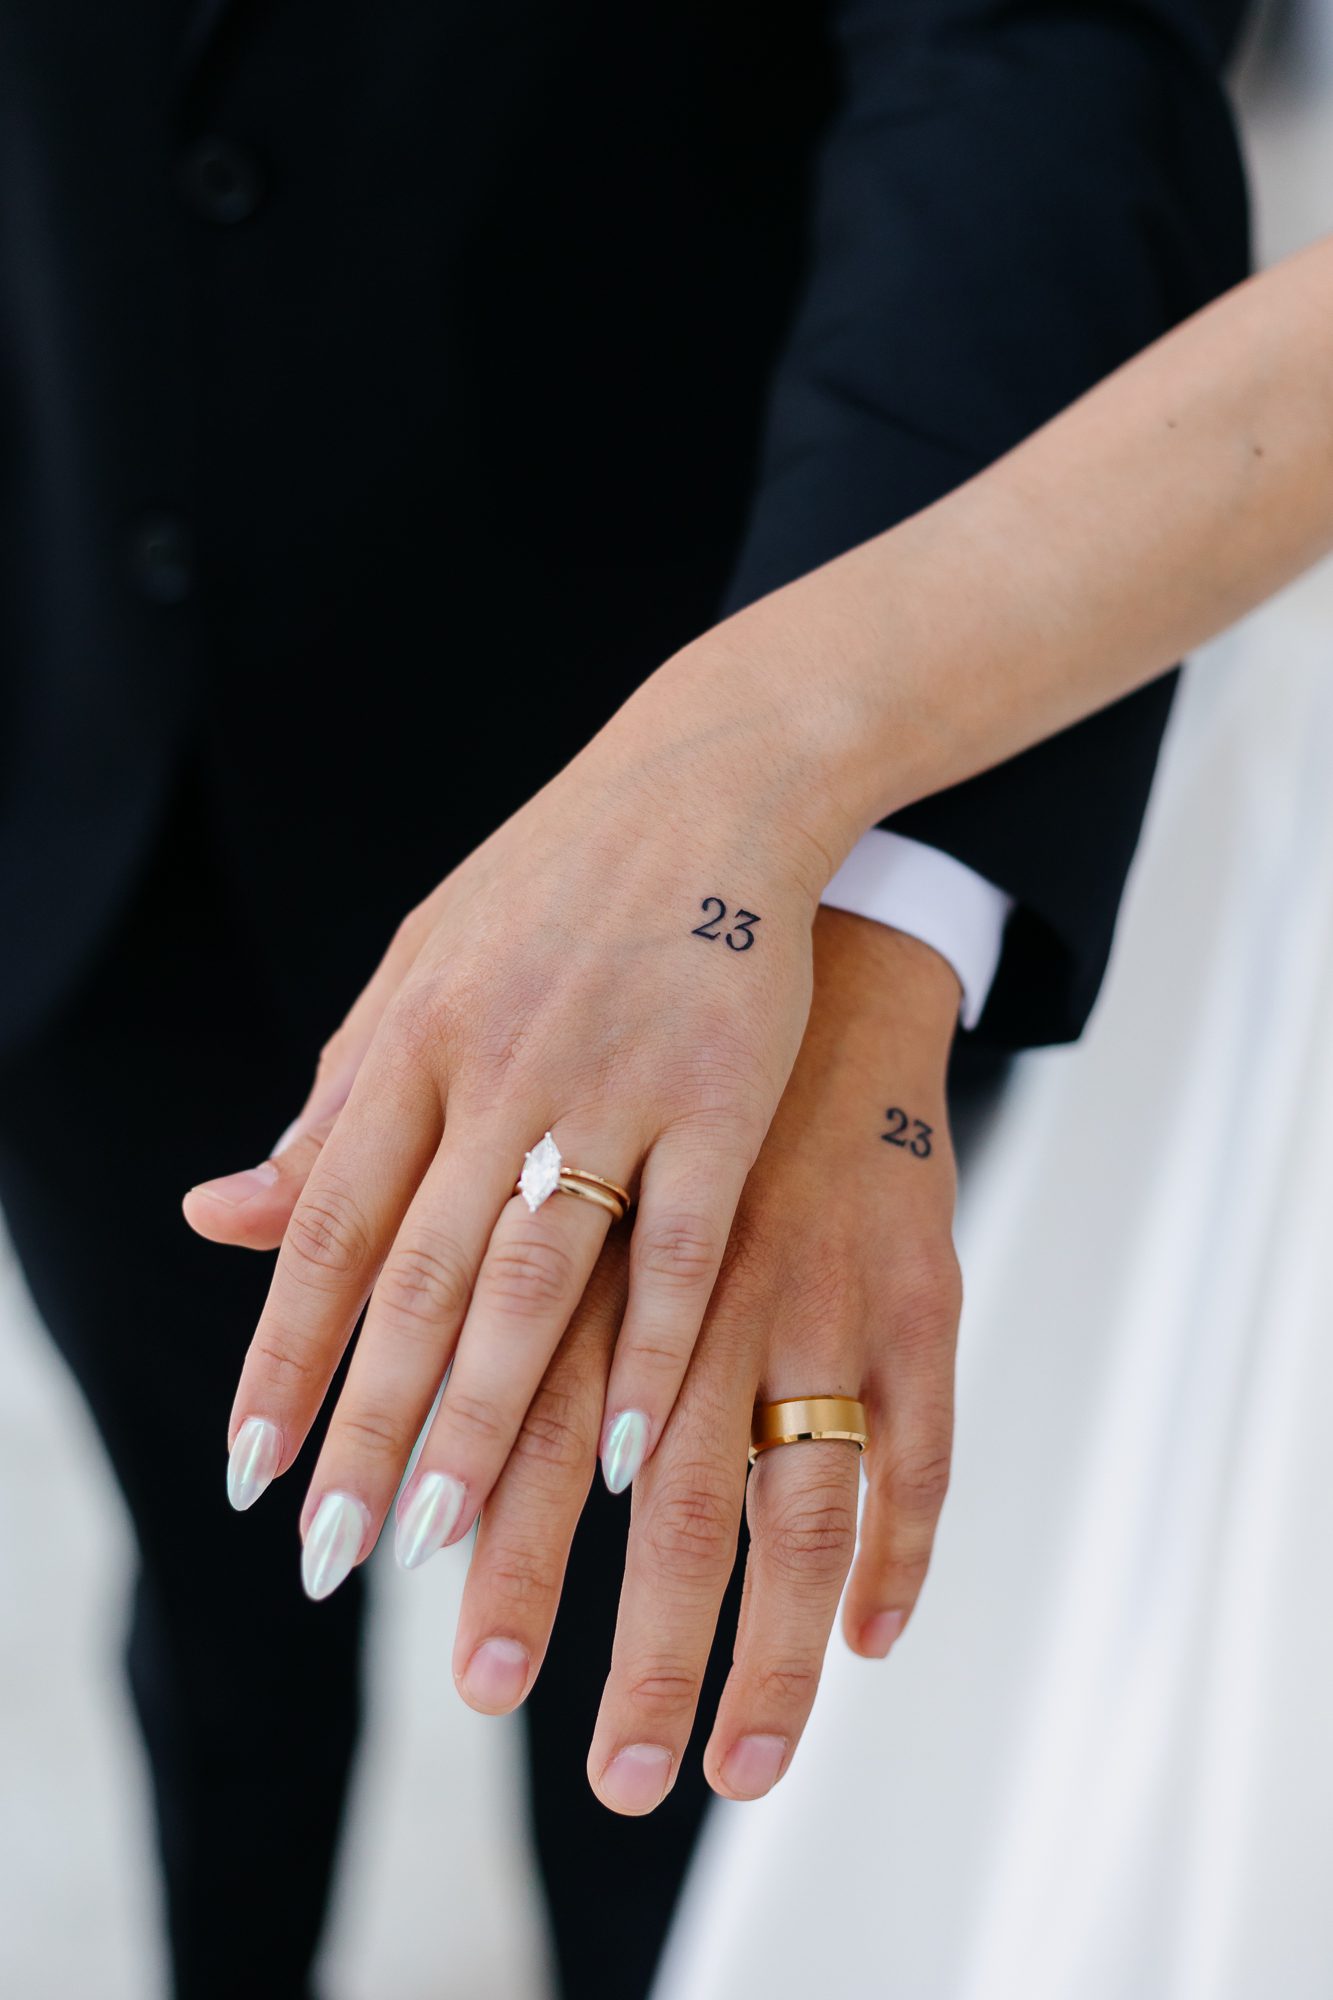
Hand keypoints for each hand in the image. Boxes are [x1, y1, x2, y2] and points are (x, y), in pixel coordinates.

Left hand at [184, 645, 861, 1593]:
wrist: (711, 781)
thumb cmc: (554, 888)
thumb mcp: (420, 968)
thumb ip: (337, 1096)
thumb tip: (224, 1209)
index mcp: (415, 1039)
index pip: (329, 1221)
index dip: (284, 1349)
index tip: (249, 1470)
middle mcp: (499, 1068)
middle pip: (422, 1275)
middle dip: (368, 1422)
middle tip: (329, 1552)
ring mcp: (615, 1084)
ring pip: (537, 1276)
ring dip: (486, 1414)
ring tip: (437, 1534)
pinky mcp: (723, 1099)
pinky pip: (682, 1246)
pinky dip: (651, 1352)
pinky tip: (618, 1453)